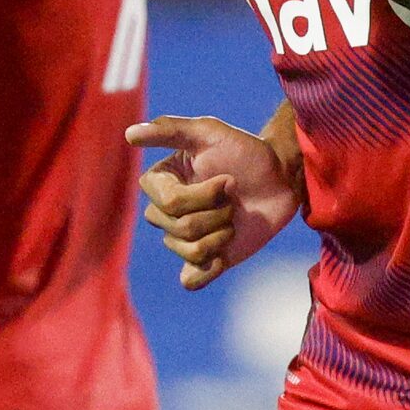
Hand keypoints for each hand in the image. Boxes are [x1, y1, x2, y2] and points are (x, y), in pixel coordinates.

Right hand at [128, 113, 301, 289]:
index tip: (228, 179)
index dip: (203, 195)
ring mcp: (185, 237)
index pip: (168, 203)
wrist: (280, 178)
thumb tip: (129, 134)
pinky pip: (191, 279)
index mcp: (161, 182)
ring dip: (222, 234)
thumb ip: (169, 130)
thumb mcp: (208, 132)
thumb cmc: (245, 150)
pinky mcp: (205, 260)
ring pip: (190, 251)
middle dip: (216, 213)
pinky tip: (223, 256)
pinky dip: (206, 271)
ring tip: (234, 217)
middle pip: (178, 228)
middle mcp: (166, 211)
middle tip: (233, 198)